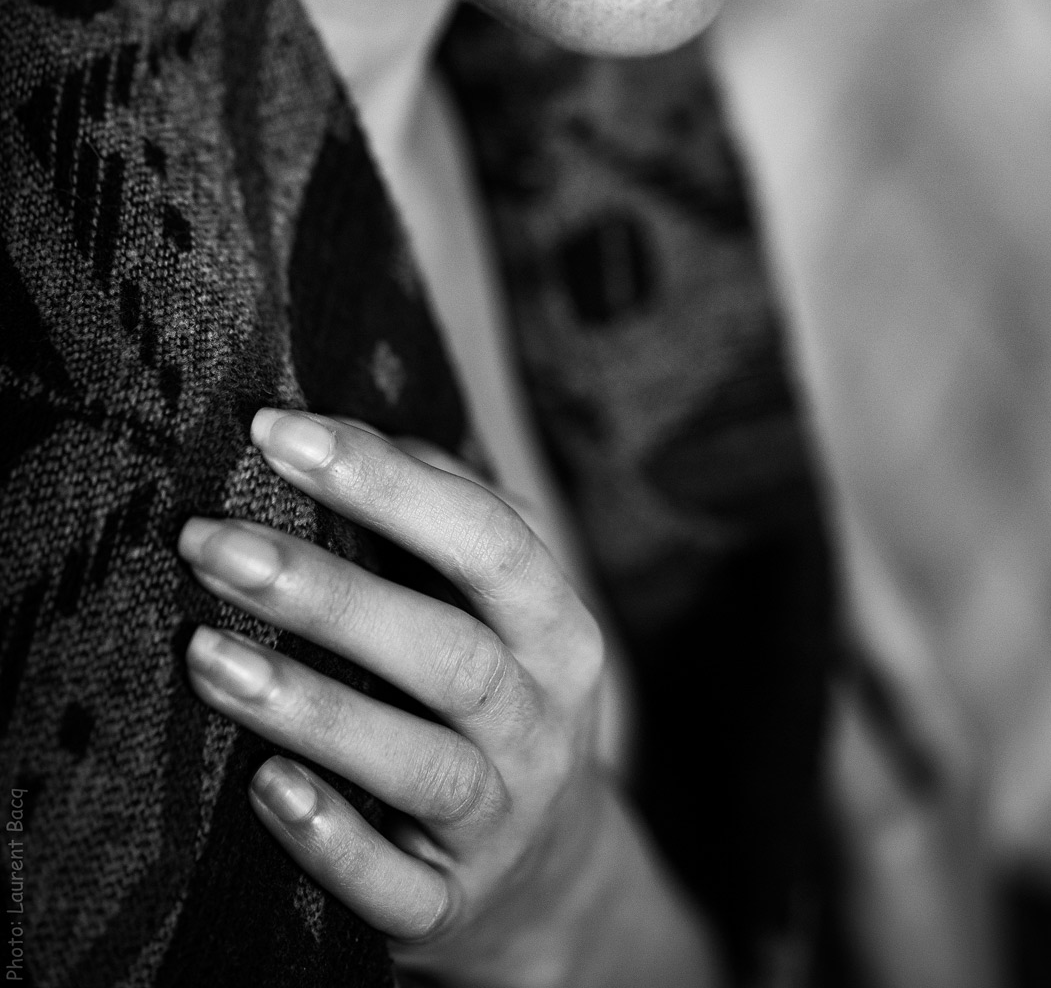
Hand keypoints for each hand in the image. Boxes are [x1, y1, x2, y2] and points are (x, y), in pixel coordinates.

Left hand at [177, 410, 719, 986]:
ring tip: (205, 654)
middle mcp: (542, 721)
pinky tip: (264, 790)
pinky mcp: (453, 909)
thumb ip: (440, 515)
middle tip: (208, 541)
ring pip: (420, 765)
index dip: (384, 481)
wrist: (552, 882)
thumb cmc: (495, 697)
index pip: (485, 538)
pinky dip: (332, 842)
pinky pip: (397, 888)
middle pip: (449, 651)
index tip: (275, 433)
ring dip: (310, 707)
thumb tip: (337, 428)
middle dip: (326, 592)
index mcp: (557, 627)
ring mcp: (502, 820)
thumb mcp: (500, 608)